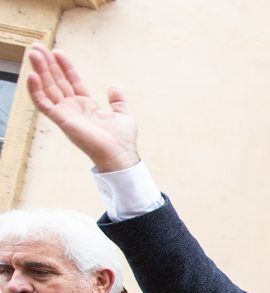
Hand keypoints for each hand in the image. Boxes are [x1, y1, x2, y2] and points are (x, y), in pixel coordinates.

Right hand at [26, 44, 139, 172]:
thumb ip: (118, 100)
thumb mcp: (123, 114)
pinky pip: (43, 104)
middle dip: (47, 64)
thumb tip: (115, 86)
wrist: (120, 155)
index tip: (58, 52)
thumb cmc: (122, 140)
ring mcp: (66, 114)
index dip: (64, 66)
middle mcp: (73, 108)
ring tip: (33, 53)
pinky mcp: (61, 121)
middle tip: (37, 46)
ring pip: (47, 88)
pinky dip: (36, 90)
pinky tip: (32, 76)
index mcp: (86, 106)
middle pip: (56, 81)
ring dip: (39, 71)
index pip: (71, 81)